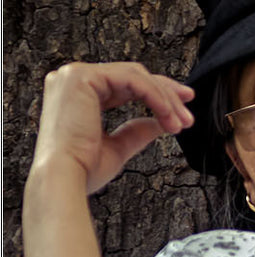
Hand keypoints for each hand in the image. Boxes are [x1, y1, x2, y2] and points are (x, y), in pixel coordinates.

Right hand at [30, 62, 194, 195]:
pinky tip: (167, 116)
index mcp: (76, 95)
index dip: (156, 93)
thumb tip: (160, 123)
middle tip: (188, 112)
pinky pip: (132, 80)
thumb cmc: (82, 171)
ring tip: (180, 122)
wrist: (65, 180)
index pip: (123, 84)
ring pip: (135, 76)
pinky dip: (155, 97)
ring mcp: (74, 75)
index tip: (181, 107)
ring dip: (164, 99)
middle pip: (132, 76)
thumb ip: (137, 131)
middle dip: (166, 94)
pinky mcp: (81, 77)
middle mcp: (71, 81)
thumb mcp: (118, 147)